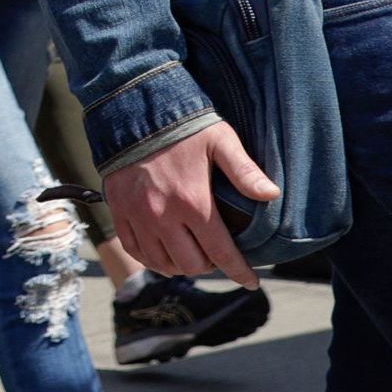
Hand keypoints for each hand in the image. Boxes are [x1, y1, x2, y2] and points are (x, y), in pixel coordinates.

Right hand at [107, 121, 274, 289]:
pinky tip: (163, 251)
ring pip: (162, 263)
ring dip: (180, 264)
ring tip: (191, 252)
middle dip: (210, 265)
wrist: (131, 109)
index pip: (222, 253)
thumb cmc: (181, 126)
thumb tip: (273, 194)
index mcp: (192, 202)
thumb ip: (244, 171)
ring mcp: (137, 215)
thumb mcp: (219, 141)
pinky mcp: (118, 210)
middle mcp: (162, 216)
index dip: (239, 272)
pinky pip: (134, 250)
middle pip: (191, 264)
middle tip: (216, 253)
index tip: (251, 283)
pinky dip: (151, 258)